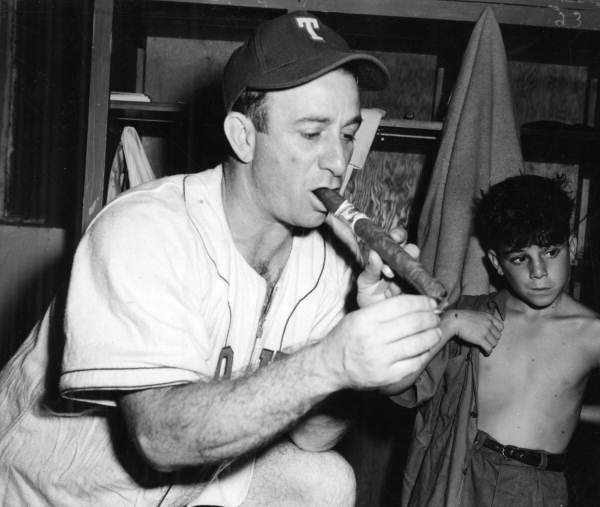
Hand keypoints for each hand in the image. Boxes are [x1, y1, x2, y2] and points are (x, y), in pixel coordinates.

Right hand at [324, 295, 440, 390]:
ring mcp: (381, 359)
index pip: (401, 305)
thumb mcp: (358, 316)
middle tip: (435, 317)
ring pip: (418, 343)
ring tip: (435, 332)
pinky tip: (426, 348)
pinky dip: (424, 354)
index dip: (421, 302)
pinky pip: (414, 363)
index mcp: (365, 319)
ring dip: (432, 336)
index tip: (431, 303)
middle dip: (430, 318)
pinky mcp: (387, 376)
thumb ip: (384, 309)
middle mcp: (373, 338)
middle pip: (413, 323)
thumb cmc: (346, 337)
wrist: (330, 365)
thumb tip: (417, 304)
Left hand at [356, 227, 419, 307]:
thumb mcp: (365, 284)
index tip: (394, 236)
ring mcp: (413, 278)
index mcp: (388, 258)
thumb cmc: (369, 300)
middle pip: (411, 250)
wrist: (376, 322)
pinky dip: (417, 284)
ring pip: (418, 266)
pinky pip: (423, 284)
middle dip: (408, 247)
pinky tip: (405, 288)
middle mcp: (402, 266)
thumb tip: (373, 254)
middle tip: (403, 250)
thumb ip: (369, 270)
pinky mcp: (420, 292)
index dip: (397, 235)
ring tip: (399, 274)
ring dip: (412, 267)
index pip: (396, 240)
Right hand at [440, 309, 502, 354]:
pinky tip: (485, 352)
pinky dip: (488, 352)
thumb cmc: (461, 317)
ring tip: (485, 347)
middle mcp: (489, 324)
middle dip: (493, 339)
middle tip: (487, 342)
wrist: (454, 320)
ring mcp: (485, 331)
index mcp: (488, 317)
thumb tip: (484, 326)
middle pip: (498, 336)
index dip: (497, 332)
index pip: (501, 326)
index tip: (493, 334)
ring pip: (494, 343)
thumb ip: (482, 319)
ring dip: (490, 346)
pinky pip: (489, 348)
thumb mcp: (475, 314)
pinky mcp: (480, 339)